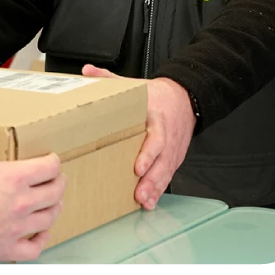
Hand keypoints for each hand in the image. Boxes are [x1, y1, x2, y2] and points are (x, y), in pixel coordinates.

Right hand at [0, 108, 66, 262]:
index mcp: (14, 178)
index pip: (48, 167)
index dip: (53, 161)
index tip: (52, 159)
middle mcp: (22, 203)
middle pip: (54, 192)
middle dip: (59, 183)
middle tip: (58, 178)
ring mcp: (18, 228)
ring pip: (49, 218)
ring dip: (55, 208)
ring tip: (54, 203)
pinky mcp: (9, 249)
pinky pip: (35, 248)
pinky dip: (42, 241)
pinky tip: (41, 235)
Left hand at [81, 65, 195, 210]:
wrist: (187, 98)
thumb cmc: (157, 95)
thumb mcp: (134, 84)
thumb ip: (109, 79)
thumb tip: (87, 72)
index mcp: (156, 117)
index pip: (156, 137)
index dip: (148, 154)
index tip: (137, 167)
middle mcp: (167, 135)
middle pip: (162, 160)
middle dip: (151, 179)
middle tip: (139, 193)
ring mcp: (172, 148)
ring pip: (166, 171)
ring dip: (155, 188)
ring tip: (144, 201)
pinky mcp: (174, 157)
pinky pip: (168, 175)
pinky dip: (159, 190)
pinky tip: (150, 202)